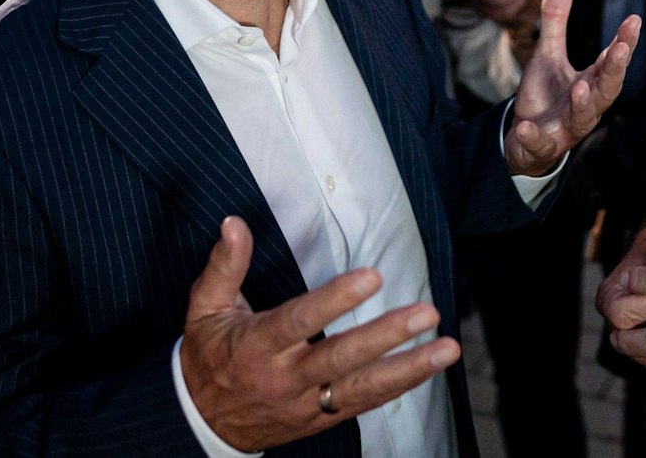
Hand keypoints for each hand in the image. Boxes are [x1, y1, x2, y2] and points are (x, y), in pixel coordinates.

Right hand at [180, 217, 459, 450]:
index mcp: (256, 345)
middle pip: (340, 358)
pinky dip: (399, 387)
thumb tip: (234, 223)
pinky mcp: (319, 419)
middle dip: (386, 336)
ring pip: (361, 388)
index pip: (300, 321)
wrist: (199, 422)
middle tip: (425, 314)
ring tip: (446, 349)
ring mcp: (305, 403)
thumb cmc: (206, 356)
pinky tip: (429, 368)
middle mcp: (284, 377)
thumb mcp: (204, 308)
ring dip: (408, 369)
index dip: (336, 300)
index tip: (372, 277)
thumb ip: (224, 266)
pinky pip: (363, 404)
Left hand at [503, 0, 638, 177]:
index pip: (612, 61)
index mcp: (591, 82)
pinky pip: (541, 144)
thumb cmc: (546, 97)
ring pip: (582, 118)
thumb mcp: (547, 55)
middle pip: (607, 89)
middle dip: (615, 71)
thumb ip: (556, 21)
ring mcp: (566, 127)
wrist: (526, 142)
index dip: (624, 42)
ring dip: (583, 104)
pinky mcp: (543, 146)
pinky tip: (526, 126)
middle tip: (621, 49)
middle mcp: (586, 106)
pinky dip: (535, 137)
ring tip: (580, 87)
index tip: (633, 20)